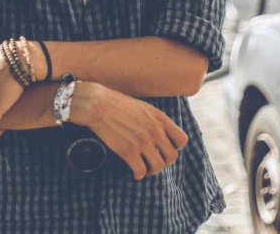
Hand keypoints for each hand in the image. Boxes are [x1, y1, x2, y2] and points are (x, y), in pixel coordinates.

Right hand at [71, 83, 187, 179]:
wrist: (98, 104)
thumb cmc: (118, 104)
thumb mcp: (143, 107)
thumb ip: (155, 120)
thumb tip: (162, 134)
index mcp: (160, 118)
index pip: (182, 140)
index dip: (175, 147)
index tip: (165, 148)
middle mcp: (154, 131)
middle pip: (172, 157)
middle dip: (164, 161)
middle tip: (155, 160)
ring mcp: (142, 142)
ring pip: (158, 166)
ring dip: (152, 170)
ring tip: (145, 168)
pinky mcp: (129, 152)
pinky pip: (141, 171)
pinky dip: (139, 175)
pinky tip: (134, 172)